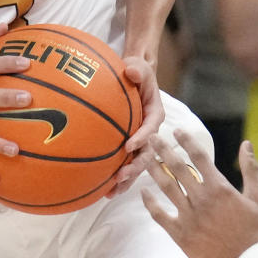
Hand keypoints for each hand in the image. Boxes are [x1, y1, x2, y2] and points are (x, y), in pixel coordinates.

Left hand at [108, 56, 161, 193]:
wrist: (130, 79)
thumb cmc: (135, 72)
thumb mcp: (138, 66)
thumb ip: (137, 69)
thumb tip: (132, 73)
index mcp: (154, 114)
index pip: (151, 128)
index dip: (142, 138)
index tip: (129, 145)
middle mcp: (149, 132)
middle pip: (147, 154)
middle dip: (135, 167)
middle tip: (121, 176)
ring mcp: (139, 142)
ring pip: (136, 165)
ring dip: (127, 179)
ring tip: (112, 191)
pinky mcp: (129, 148)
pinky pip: (124, 164)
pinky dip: (116, 179)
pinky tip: (103, 191)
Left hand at [141, 133, 257, 257]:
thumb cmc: (255, 231)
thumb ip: (250, 169)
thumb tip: (246, 144)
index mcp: (219, 188)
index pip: (199, 157)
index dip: (186, 141)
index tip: (176, 130)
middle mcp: (201, 199)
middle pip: (178, 167)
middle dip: (163, 149)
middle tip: (152, 137)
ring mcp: (189, 216)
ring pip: (166, 187)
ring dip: (154, 170)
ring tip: (144, 158)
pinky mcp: (181, 233)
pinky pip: (160, 215)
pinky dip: (150, 203)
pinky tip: (143, 192)